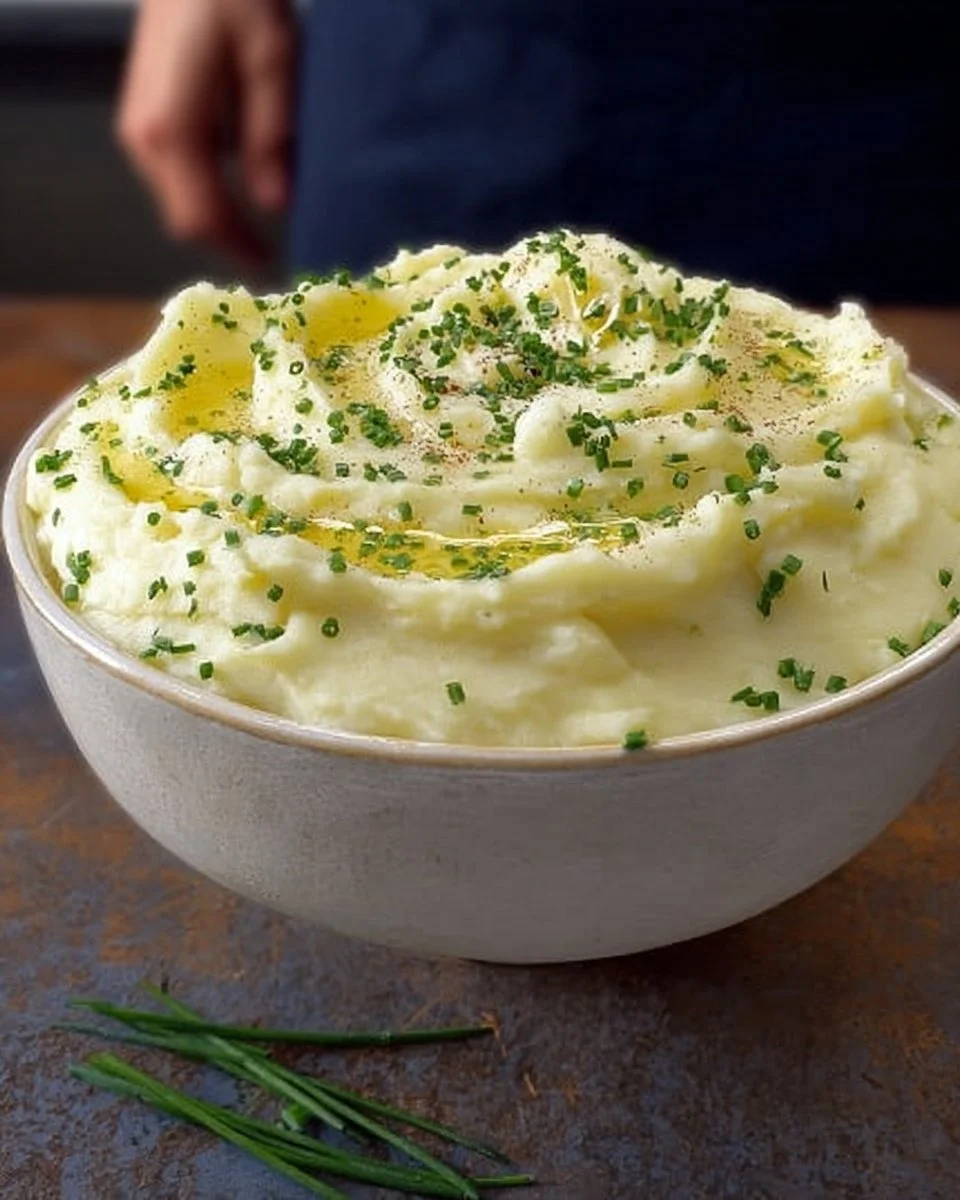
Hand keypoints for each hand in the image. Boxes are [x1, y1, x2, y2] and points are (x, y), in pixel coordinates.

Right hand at [117, 0, 295, 262]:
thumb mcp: (272, 59)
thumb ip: (270, 136)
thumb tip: (276, 205)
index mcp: (170, 130)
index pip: (202, 218)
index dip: (238, 249)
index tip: (274, 268)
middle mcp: (143, 136)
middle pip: (185, 217)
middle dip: (227, 240)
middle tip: (273, 256)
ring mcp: (139, 125)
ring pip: (178, 199)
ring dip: (217, 217)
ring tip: (262, 231)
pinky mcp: (146, 114)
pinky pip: (176, 174)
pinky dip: (208, 191)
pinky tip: (242, 188)